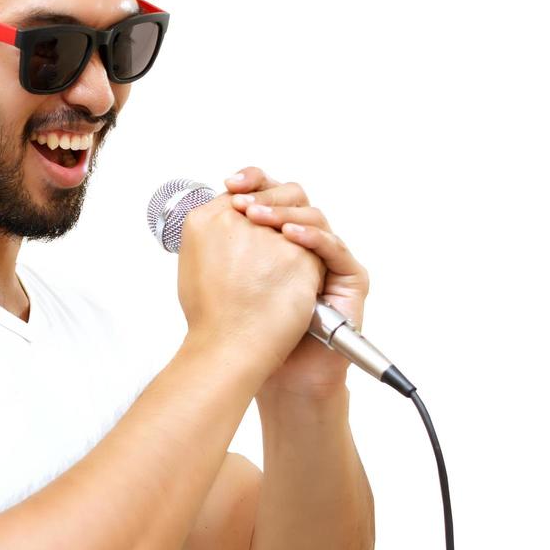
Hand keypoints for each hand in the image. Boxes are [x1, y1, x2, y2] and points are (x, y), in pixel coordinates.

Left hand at [223, 167, 370, 402]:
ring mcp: (327, 258)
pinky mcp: (350, 277)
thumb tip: (198, 209)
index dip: (253, 181)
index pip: (269, 193)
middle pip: (295, 197)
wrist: (265, 367)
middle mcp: (303, 243)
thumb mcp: (223, 274)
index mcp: (273, 236)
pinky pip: (334, 247)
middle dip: (268, 194)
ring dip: (284, 214)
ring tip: (259, 219)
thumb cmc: (246, 327)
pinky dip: (312, 237)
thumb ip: (220, 242)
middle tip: (243, 203)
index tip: (229, 183)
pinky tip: (288, 236)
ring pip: (314, 217)